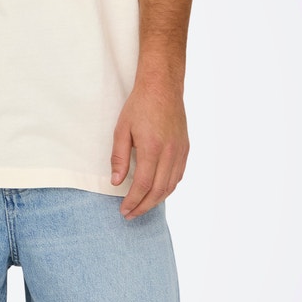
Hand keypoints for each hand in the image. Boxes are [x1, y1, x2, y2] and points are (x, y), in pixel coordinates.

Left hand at [110, 77, 189, 217]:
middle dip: (143, 206)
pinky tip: (157, 191)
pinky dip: (167, 188)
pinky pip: (178, 175)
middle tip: (130, 214)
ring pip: (171, 186)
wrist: (163, 87)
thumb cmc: (140, 105)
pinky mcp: (185, 148)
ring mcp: (180, 151)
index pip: (143, 185)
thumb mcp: (122, 129)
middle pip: (158, 190)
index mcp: (152, 148)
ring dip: (156, 200)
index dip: (133, 201)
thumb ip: (119, 157)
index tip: (124, 210)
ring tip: (142, 207)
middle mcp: (169, 152)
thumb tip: (117, 182)